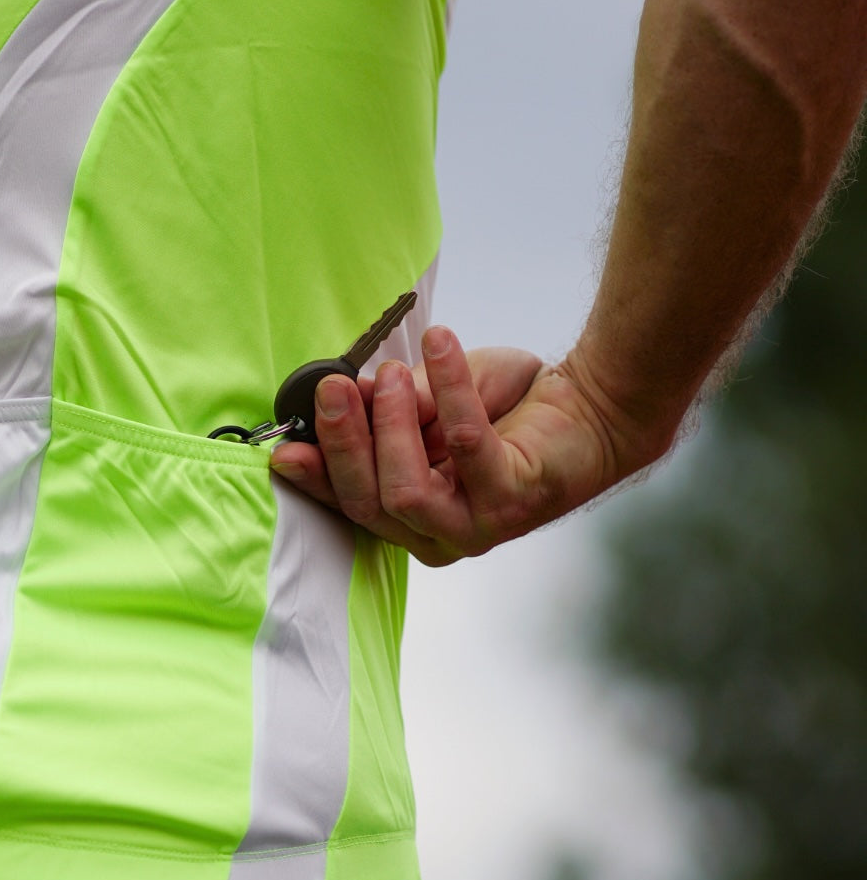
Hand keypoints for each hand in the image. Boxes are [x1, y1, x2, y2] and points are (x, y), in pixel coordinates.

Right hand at [269, 325, 643, 565]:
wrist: (594, 406)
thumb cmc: (509, 407)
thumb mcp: (436, 397)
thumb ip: (397, 402)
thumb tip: (354, 393)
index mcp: (416, 516)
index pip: (352, 503)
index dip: (317, 476)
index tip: (285, 445)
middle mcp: (442, 534)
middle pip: (370, 503)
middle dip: (344, 443)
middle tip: (335, 388)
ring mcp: (480, 524)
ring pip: (406, 493)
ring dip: (391, 427)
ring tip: (393, 374)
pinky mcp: (515, 499)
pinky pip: (467, 447)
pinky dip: (448, 390)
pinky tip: (442, 345)